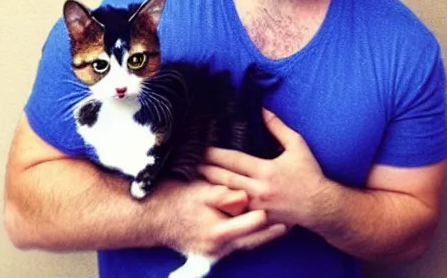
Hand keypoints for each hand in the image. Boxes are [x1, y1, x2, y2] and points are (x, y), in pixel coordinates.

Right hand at [146, 179, 286, 258]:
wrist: (155, 218)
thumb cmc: (178, 200)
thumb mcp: (200, 192)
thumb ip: (223, 195)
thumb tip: (244, 196)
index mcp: (218, 231)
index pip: (252, 225)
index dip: (269, 217)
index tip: (285, 210)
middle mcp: (219, 247)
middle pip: (254, 240)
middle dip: (272, 231)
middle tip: (291, 222)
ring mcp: (215, 253)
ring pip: (247, 245)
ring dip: (263, 235)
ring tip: (283, 225)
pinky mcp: (212, 253)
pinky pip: (236, 246)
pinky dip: (248, 238)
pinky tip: (259, 231)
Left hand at [199, 109, 330, 227]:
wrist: (321, 206)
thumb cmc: (309, 173)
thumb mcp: (297, 145)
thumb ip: (278, 127)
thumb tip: (262, 109)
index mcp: (265, 170)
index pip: (233, 160)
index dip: (214, 154)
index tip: (201, 147)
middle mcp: (258, 189)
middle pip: (224, 178)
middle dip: (205, 170)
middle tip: (189, 163)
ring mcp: (258, 207)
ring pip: (227, 197)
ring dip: (211, 188)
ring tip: (195, 180)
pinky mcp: (259, 219)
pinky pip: (237, 214)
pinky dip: (224, 206)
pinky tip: (212, 201)